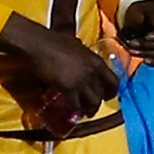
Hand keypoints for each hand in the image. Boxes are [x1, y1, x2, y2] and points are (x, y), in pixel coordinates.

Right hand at [0, 12, 117, 115]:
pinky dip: (75, 108)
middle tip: (93, 107)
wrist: (40, 45)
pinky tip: (71, 109)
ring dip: (88, 108)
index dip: (111, 91)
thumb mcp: (77, 46)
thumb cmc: (54, 41)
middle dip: (98, 103)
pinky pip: (76, 104)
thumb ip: (83, 56)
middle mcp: (93, 73)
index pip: (114, 81)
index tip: (107, 96)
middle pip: (102, 94)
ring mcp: (81, 81)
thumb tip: (81, 58)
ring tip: (83, 111)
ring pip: (92, 102)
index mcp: (97, 61)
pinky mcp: (68, 89)